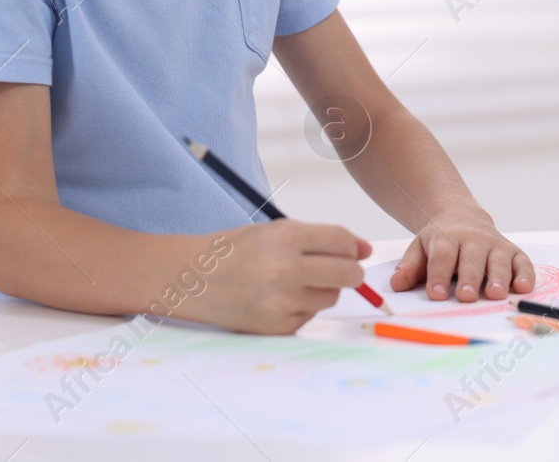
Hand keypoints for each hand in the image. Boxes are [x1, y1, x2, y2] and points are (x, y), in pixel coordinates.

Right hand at [196, 219, 370, 333]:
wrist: (193, 279)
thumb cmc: (238, 251)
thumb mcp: (276, 231)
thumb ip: (322, 238)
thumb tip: (364, 250)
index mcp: (286, 237)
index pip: (342, 241)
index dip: (353, 247)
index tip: (351, 251)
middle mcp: (285, 269)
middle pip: (348, 273)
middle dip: (352, 271)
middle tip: (342, 270)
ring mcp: (281, 302)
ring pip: (332, 297)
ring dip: (325, 289)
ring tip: (297, 281)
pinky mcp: (277, 326)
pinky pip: (310, 316)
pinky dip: (304, 307)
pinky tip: (279, 298)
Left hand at [389, 208, 534, 301]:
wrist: (462, 216)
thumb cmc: (439, 241)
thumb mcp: (419, 248)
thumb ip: (409, 267)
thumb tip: (396, 285)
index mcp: (447, 238)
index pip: (442, 257)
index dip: (439, 276)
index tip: (437, 295)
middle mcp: (474, 239)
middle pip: (472, 259)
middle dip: (469, 278)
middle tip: (466, 297)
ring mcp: (496, 244)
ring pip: (499, 260)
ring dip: (499, 277)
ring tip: (495, 294)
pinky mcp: (513, 251)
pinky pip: (522, 262)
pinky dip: (525, 274)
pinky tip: (523, 288)